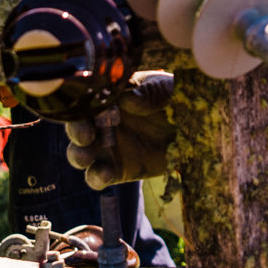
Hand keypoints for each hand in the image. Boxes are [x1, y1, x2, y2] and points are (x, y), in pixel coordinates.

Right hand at [65, 71, 174, 189]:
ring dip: (78, 155)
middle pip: (76, 127)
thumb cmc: (174, 100)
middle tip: (86, 134)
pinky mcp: (116, 170)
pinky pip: (96, 177)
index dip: (79, 104)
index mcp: (108, 98)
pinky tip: (105, 174)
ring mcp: (106, 148)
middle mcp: (101, 123)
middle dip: (76, 131)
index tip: (84, 107)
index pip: (84, 99)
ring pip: (79, 153)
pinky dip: (95, 177)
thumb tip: (127, 98)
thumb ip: (147, 93)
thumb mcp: (164, 90)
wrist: (191, 131)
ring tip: (88, 155)